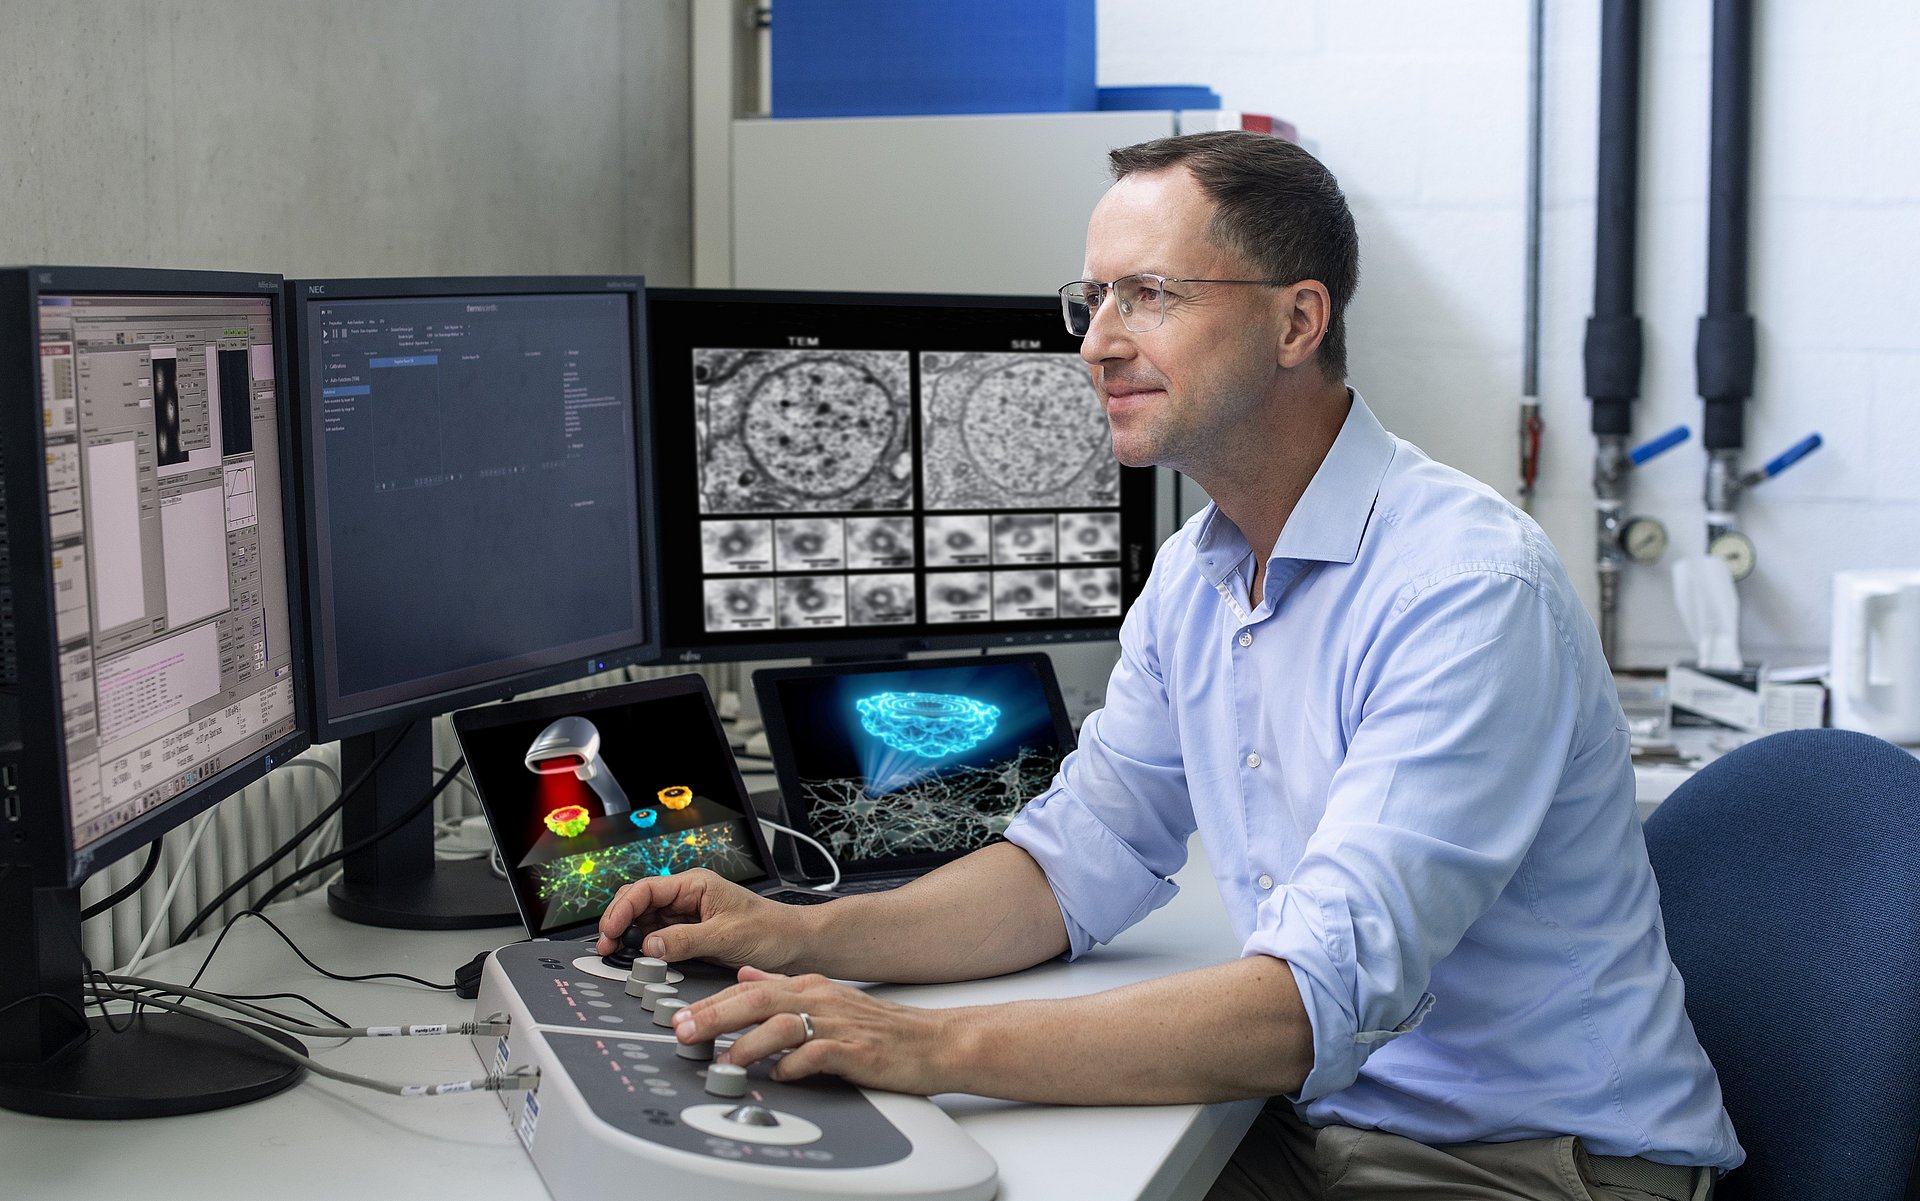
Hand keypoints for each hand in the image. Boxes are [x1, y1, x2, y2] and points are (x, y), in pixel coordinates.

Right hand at [593, 870, 791, 968]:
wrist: (795, 945)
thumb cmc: (771, 931)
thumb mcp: (725, 936)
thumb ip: (684, 940)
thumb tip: (649, 946)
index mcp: (696, 884)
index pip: (645, 890)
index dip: (621, 910)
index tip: (609, 932)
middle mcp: (688, 896)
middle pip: (638, 902)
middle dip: (618, 922)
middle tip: (606, 947)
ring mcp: (688, 915)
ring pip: (645, 920)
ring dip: (629, 936)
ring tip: (617, 954)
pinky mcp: (691, 934)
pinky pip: (659, 937)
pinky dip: (645, 947)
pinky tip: (639, 958)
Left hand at [672, 966, 966, 1096]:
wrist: (932, 1041)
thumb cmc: (879, 1028)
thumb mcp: (826, 997)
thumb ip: (784, 986)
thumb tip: (744, 976)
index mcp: (810, 986)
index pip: (750, 988)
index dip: (712, 1002)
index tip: (681, 1016)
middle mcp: (819, 1000)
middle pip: (757, 1000)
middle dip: (715, 1016)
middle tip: (684, 1032)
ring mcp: (837, 1024)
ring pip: (781, 1025)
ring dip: (747, 1044)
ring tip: (724, 1062)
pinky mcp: (854, 1050)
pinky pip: (816, 1055)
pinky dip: (792, 1066)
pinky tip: (779, 1076)